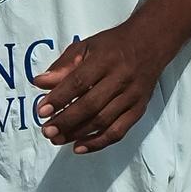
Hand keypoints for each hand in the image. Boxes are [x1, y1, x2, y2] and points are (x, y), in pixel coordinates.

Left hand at [34, 19, 174, 152]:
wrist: (151, 44)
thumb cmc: (112, 46)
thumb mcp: (86, 47)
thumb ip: (63, 65)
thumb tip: (39, 83)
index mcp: (104, 60)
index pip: (79, 82)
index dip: (59, 98)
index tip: (41, 111)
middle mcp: (121, 79)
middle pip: (91, 105)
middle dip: (66, 121)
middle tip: (47, 131)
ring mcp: (132, 96)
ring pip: (103, 121)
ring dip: (78, 134)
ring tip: (56, 139)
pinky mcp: (139, 109)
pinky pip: (118, 131)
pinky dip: (98, 143)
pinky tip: (79, 147)